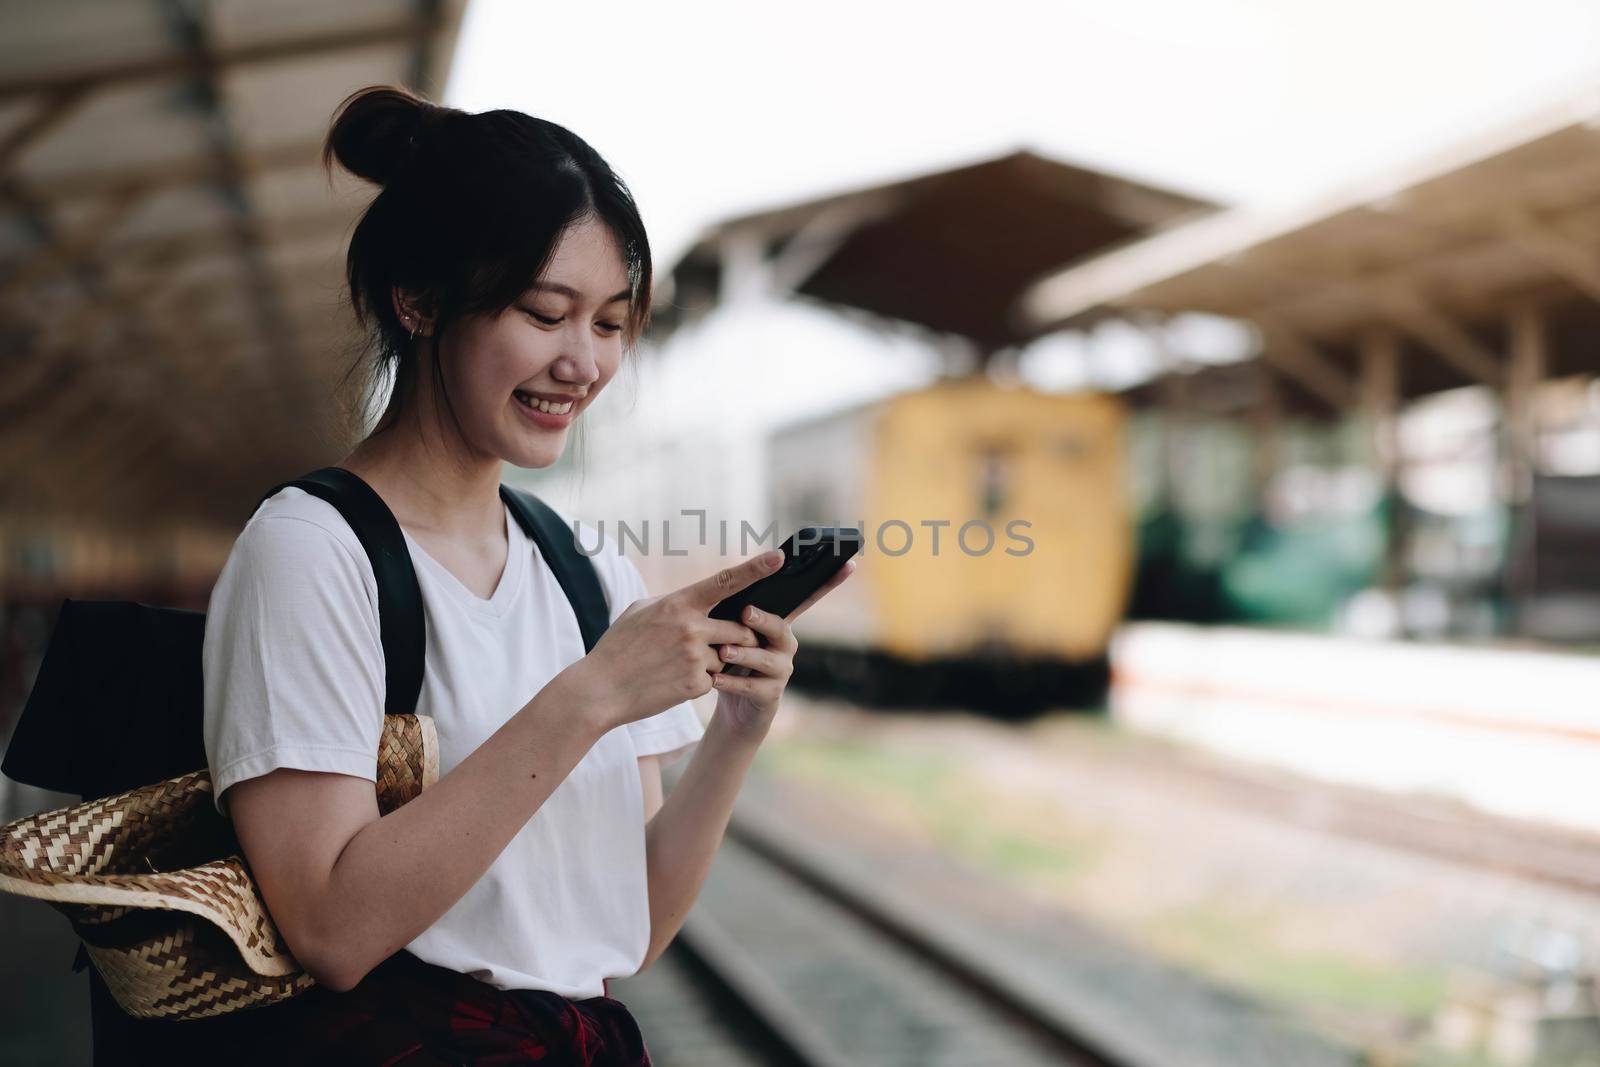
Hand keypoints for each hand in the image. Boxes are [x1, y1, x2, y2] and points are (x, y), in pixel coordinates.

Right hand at [569, 551, 781, 730]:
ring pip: (726, 657)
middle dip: (737, 637)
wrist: (598, 690)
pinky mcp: (696, 685)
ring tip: (676, 666)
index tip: (778, 558)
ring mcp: (695, 657)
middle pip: (739, 629)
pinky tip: (672, 682)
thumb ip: (675, 603)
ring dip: (713, 662)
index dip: (755, 568)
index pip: (725, 581)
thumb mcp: (640, 612)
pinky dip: (699, 682)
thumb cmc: (618, 648)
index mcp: (678, 604)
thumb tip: (701, 598)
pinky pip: (714, 680)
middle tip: (714, 645)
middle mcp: (691, 628)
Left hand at [711, 557, 857, 734]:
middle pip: (780, 628)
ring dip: (743, 653)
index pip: (807, 599)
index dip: (829, 582)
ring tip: (723, 651)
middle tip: (746, 612)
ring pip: (764, 658)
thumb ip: (737, 613)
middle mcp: (786, 645)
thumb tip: (727, 582)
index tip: (849, 563)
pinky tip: (715, 678)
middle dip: (764, 620)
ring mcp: (781, 671)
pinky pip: (751, 686)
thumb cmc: (732, 661)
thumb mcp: (733, 633)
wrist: (734, 708)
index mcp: (779, 624)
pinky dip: (732, 682)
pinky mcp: (770, 695)